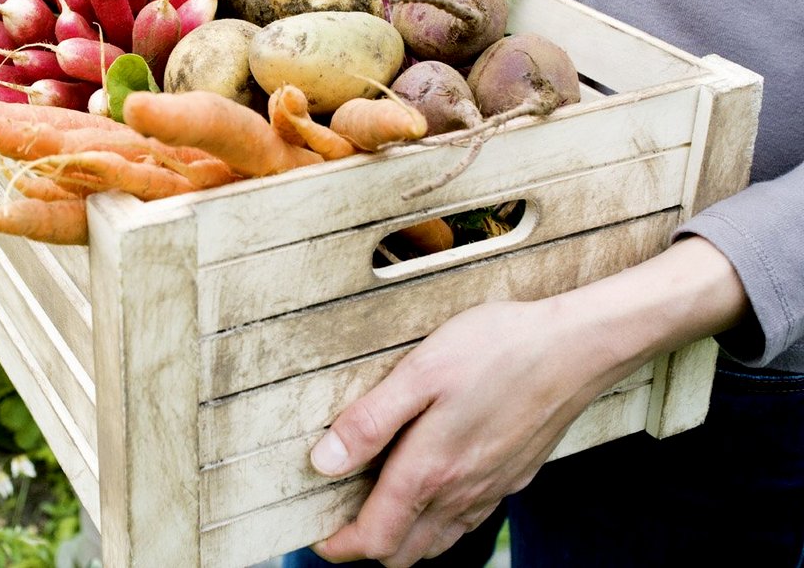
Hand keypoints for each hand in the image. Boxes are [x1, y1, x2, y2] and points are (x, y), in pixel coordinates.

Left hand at [308, 237, 747, 566]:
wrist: (576, 348)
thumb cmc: (497, 349)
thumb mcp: (419, 372)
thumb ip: (370, 421)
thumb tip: (324, 462)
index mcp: (431, 469)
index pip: (377, 536)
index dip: (341, 545)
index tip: (318, 537)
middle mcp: (462, 491)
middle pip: (405, 551)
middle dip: (369, 546)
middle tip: (341, 521)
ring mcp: (492, 488)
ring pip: (438, 541)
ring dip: (403, 538)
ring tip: (378, 511)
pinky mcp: (513, 476)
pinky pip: (468, 521)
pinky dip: (439, 524)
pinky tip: (433, 492)